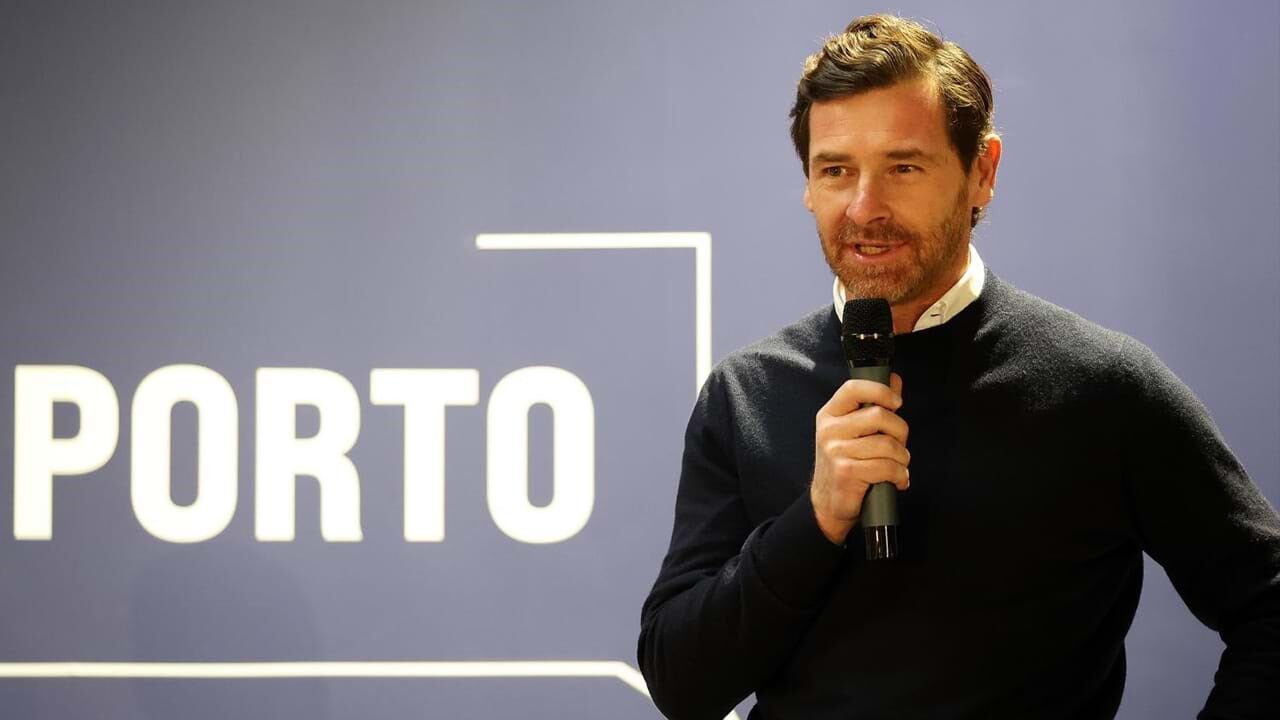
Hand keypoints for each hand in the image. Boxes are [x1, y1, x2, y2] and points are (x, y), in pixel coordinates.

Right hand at [810, 373, 909, 544]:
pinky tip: (897, 480)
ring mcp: (836, 451)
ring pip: (887, 445)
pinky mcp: (846, 472)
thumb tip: (894, 379)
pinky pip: (887, 467)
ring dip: (902, 458)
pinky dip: (900, 475)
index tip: (896, 402)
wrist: (828, 503)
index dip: (880, 391)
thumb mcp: (853, 431)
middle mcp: (829, 430)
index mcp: (830, 414)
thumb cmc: (845, 463)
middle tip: (899, 444)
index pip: (853, 388)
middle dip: (900, 432)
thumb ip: (873, 404)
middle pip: (879, 416)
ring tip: (898, 466)